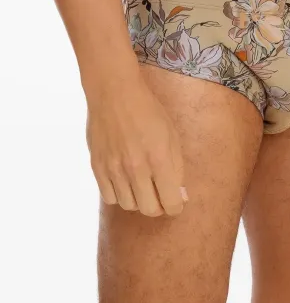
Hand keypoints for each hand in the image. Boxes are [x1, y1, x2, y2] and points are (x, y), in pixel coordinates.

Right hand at [85, 69, 187, 216]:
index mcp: (160, 160)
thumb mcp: (173, 137)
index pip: (171, 203)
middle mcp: (136, 168)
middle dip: (159, 207)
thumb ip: (177, 169)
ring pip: (129, 206)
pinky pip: (109, 198)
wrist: (114, 93)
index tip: (176, 201)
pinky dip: (119, 195)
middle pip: (149, 210)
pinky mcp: (97, 167)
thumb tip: (180, 197)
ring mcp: (114, 169)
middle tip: (160, 195)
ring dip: (139, 200)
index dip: (176, 206)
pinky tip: (125, 181)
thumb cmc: (149, 113)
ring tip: (142, 185)